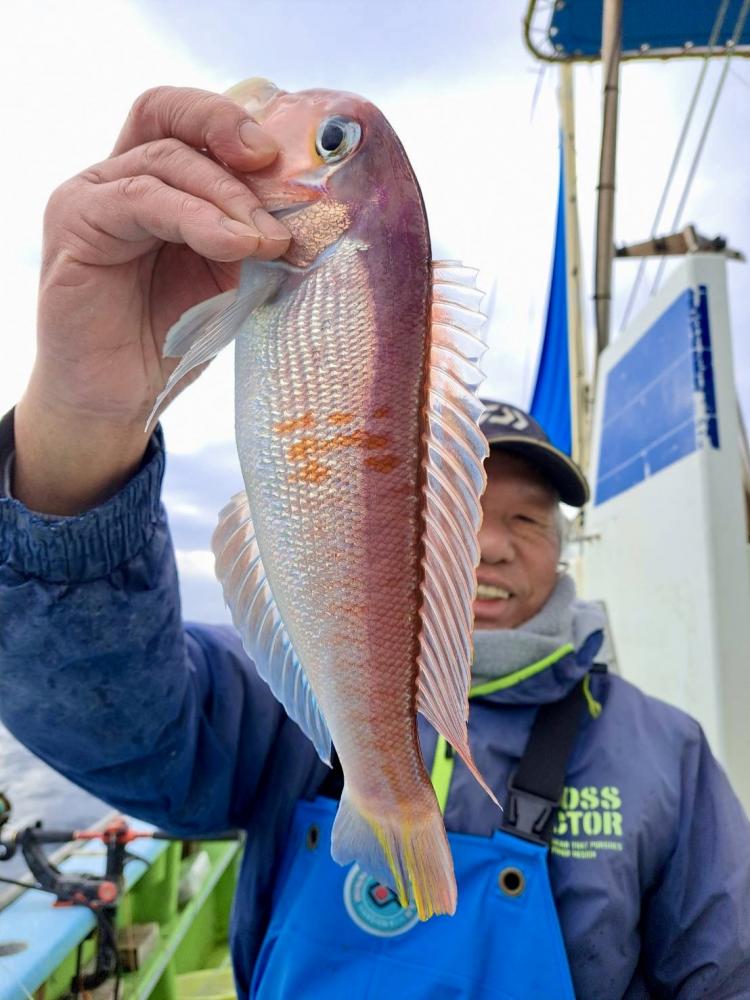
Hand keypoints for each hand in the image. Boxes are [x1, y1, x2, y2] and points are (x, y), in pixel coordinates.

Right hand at [14, 86, 289, 513]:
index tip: (286, 155)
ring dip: (229, 196)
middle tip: (280, 174)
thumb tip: (314, 208)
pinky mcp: (76, 224)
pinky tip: (235, 246)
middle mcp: (118, 177)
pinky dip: (196, 217)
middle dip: (230, 133)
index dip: (235, 121)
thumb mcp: (229, 275)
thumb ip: (254, 233)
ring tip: (266, 240)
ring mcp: (92, 197)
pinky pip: (140, 198)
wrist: (121, 400)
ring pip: (165, 158)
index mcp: (156, 183)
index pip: (189, 121)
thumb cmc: (174, 339)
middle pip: (168, 114)